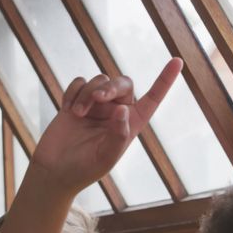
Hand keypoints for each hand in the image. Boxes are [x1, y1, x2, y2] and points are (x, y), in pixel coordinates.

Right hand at [30, 58, 181, 196]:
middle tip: (98, 97)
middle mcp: (116, 111)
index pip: (152, 99)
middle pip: (122, 83)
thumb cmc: (84, 169)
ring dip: (87, 93)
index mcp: (130, 124)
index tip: (177, 61)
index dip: (164, 80)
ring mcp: (95, 105)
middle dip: (111, 86)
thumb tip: (123, 109)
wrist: (54, 171)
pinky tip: (68, 108)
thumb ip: (118, 135)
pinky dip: (74, 91)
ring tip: (77, 112)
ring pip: (98, 80)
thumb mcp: (105, 157)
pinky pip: (79, 82)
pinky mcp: (75, 101)